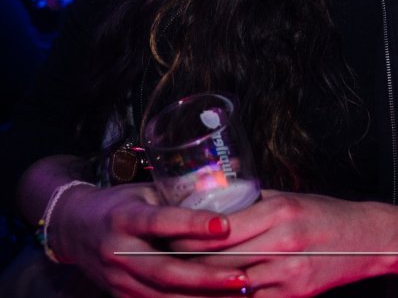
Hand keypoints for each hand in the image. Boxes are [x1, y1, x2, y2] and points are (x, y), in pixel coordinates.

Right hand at [51, 182, 248, 296]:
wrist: (73, 228)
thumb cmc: (122, 204)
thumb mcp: (146, 193)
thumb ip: (181, 200)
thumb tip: (235, 192)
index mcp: (125, 218)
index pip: (161, 221)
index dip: (193, 224)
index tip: (226, 225)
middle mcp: (118, 251)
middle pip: (164, 270)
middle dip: (205, 278)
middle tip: (242, 278)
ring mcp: (117, 279)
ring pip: (161, 296)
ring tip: (239, 296)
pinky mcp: (119, 296)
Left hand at [175, 190, 379, 297]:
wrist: (368, 239)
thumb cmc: (327, 214)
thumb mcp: (289, 199)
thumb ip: (251, 205)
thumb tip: (210, 207)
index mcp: (280, 212)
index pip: (218, 230)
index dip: (186, 236)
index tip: (164, 235)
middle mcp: (284, 243)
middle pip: (218, 261)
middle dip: (184, 263)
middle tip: (159, 261)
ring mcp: (289, 273)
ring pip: (229, 285)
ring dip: (200, 285)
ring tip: (177, 280)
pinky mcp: (294, 296)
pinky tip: (211, 294)